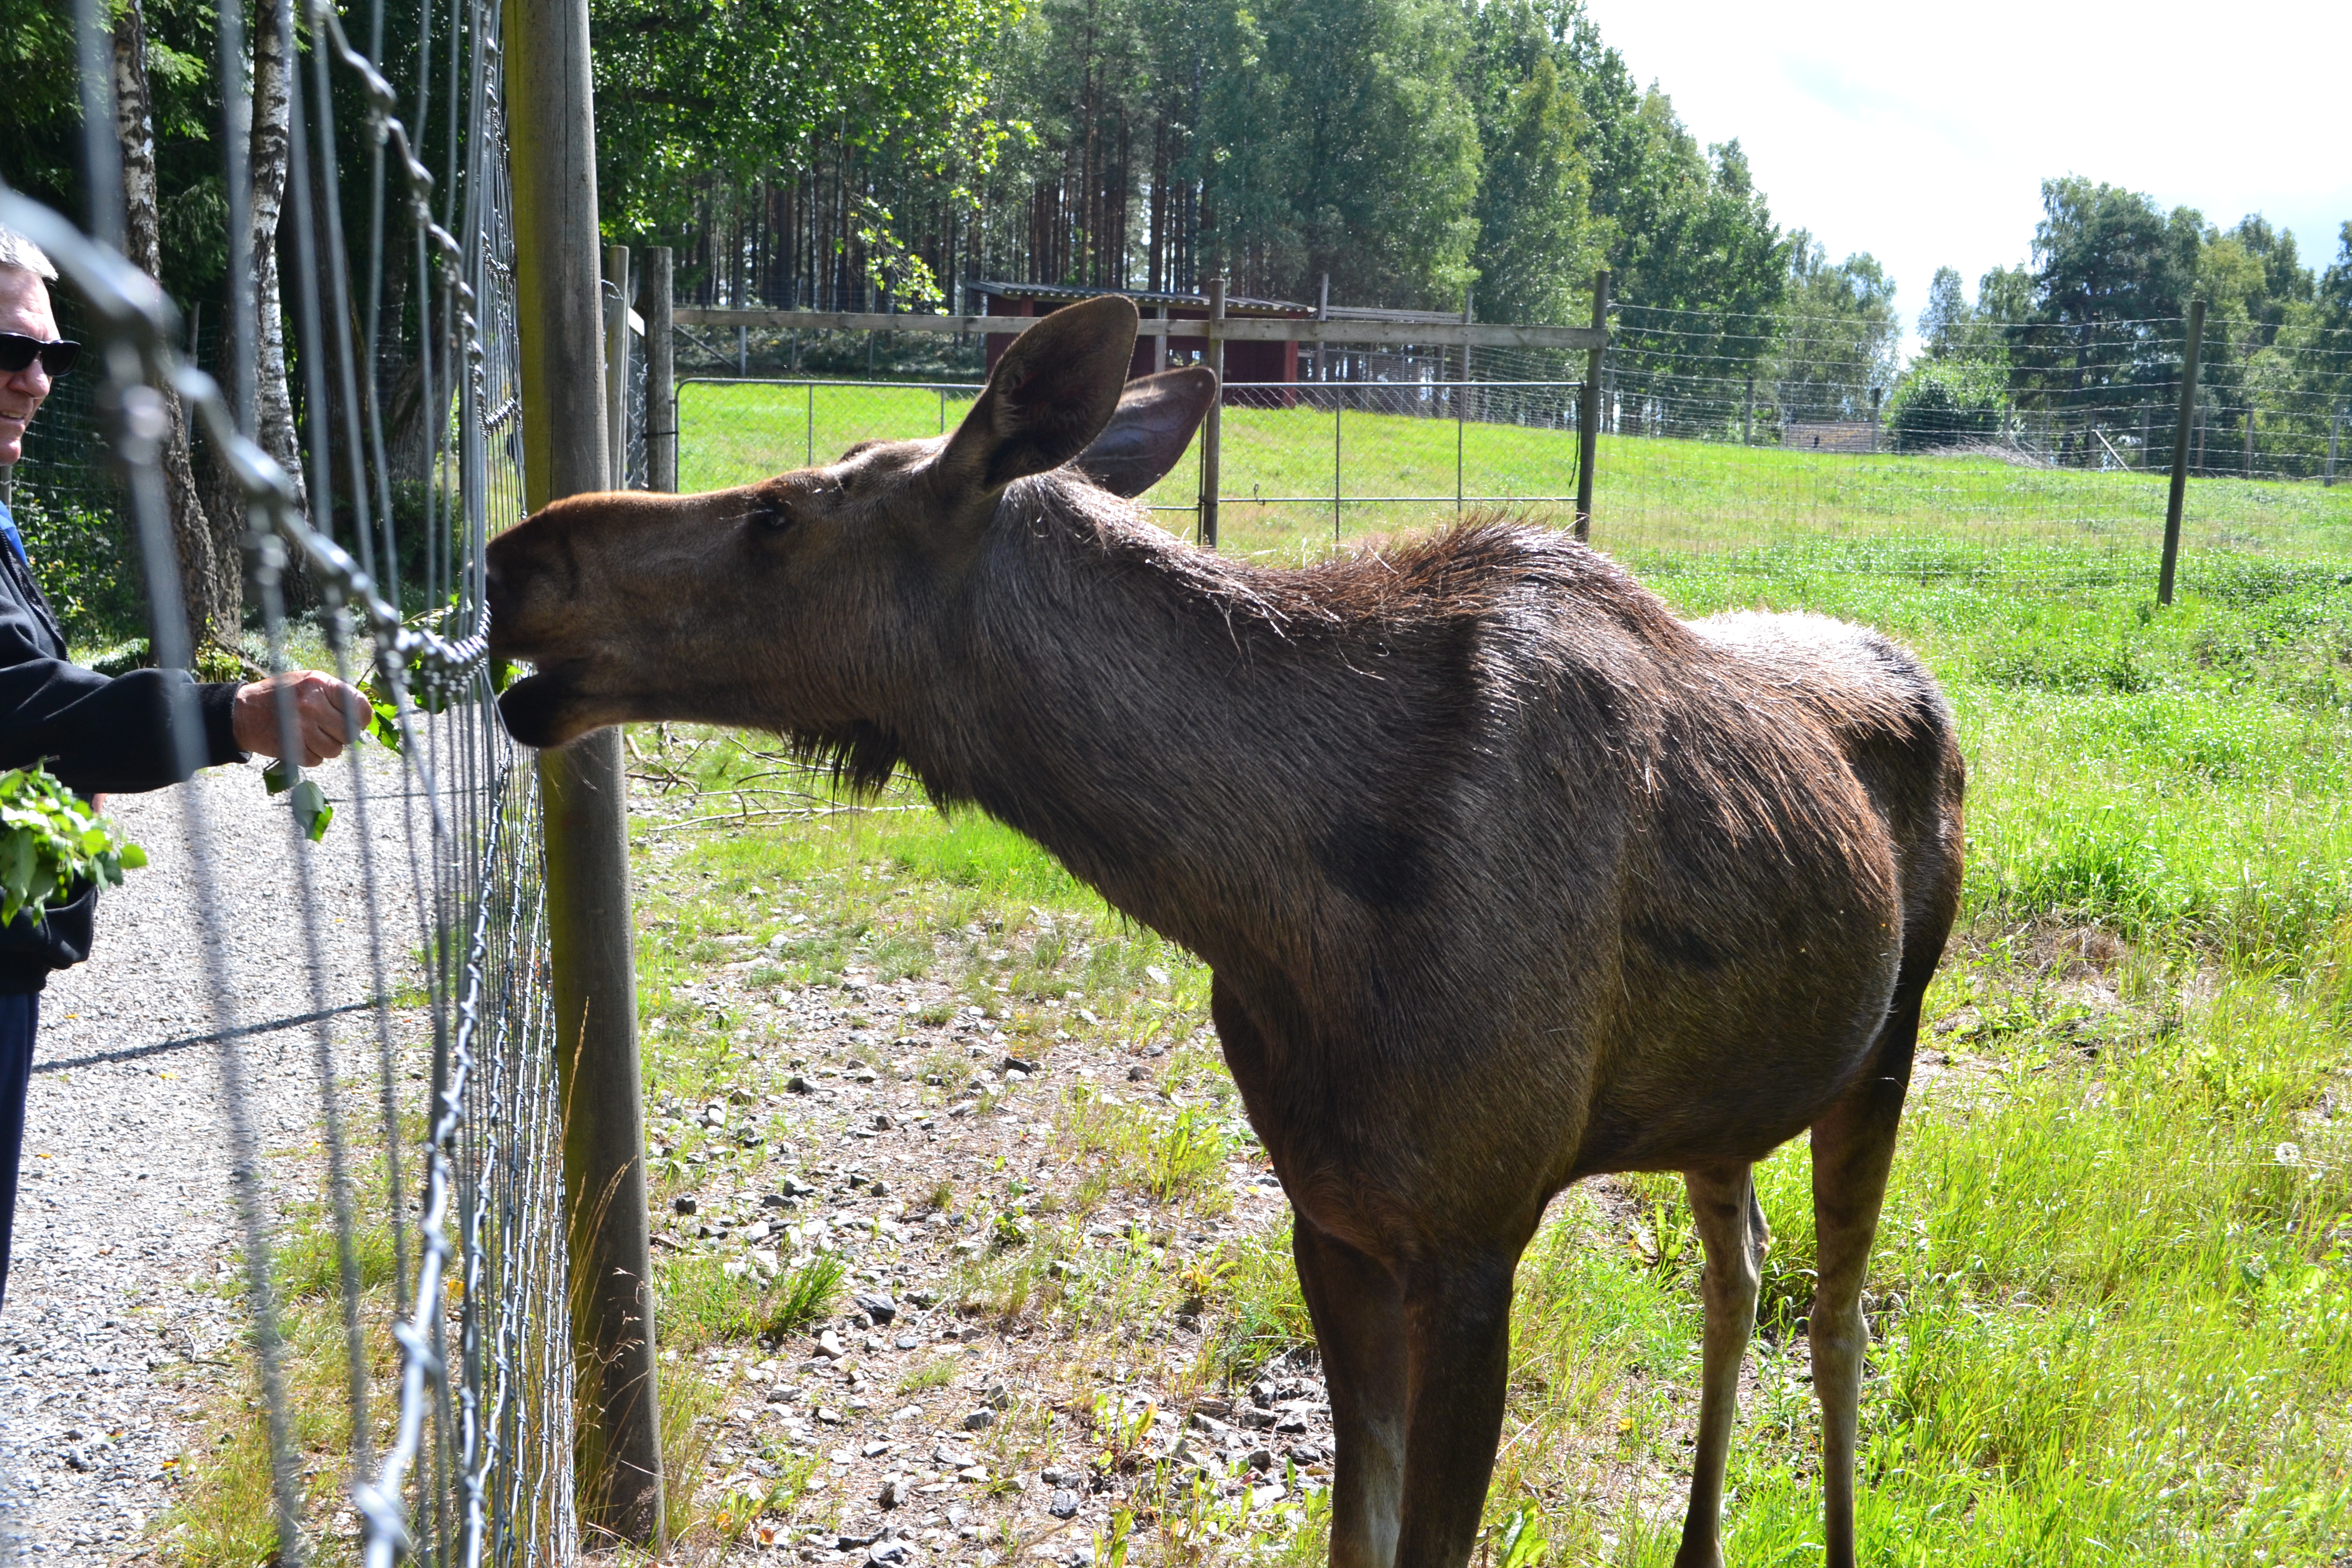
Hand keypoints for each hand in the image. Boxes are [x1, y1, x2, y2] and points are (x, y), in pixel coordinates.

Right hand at [233, 671, 363, 766]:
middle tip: (328, 730)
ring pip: (335, 750)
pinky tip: (299, 743)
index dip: (361, 718)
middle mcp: (311, 703)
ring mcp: (301, 726)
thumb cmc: (281, 696)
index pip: (360, 706)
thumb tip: (364, 714)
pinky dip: (310, 756)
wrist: (240, 712)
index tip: (356, 721)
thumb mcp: (307, 682)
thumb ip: (334, 694)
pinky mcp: (291, 746)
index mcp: (319, 683)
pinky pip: (317, 760)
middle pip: (350, 733)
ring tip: (310, 735)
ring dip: (326, 747)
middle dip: (342, 735)